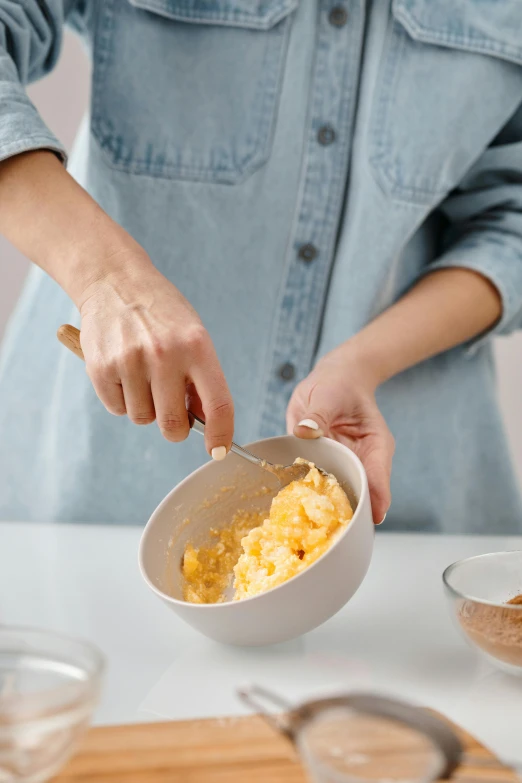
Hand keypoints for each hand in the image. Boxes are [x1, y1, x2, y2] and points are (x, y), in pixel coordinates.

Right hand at [78, 246, 233, 456]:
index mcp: (197, 346)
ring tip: (144, 377)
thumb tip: (208, 422)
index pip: (218, 404)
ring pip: (143, 420)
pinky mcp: (101, 368)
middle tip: (173, 410)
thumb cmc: (161, 312)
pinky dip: (123, 400)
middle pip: (175, 426)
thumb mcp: (193, 336)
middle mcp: (165, 355)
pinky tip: (125, 373)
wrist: (115, 281)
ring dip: (146, 409)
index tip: (218, 450)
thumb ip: (202, 378)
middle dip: (177, 429)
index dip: (221, 435)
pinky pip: (117, 409)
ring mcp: (130, 361)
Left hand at [286, 348, 393, 523]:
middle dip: (350, 516)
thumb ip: (318, 414)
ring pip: (339, 496)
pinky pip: (317, 487)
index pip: (377, 477)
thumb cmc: (339, 384)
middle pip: (361, 494)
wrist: (335, 379)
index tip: (370, 519)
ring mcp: (342, 466)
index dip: (374, 499)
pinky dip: (308, 499)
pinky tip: (295, 515)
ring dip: (327, 513)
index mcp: (375, 446)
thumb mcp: (330, 394)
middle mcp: (361, 461)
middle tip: (337, 538)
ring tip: (316, 535)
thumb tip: (305, 430)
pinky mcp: (324, 466)